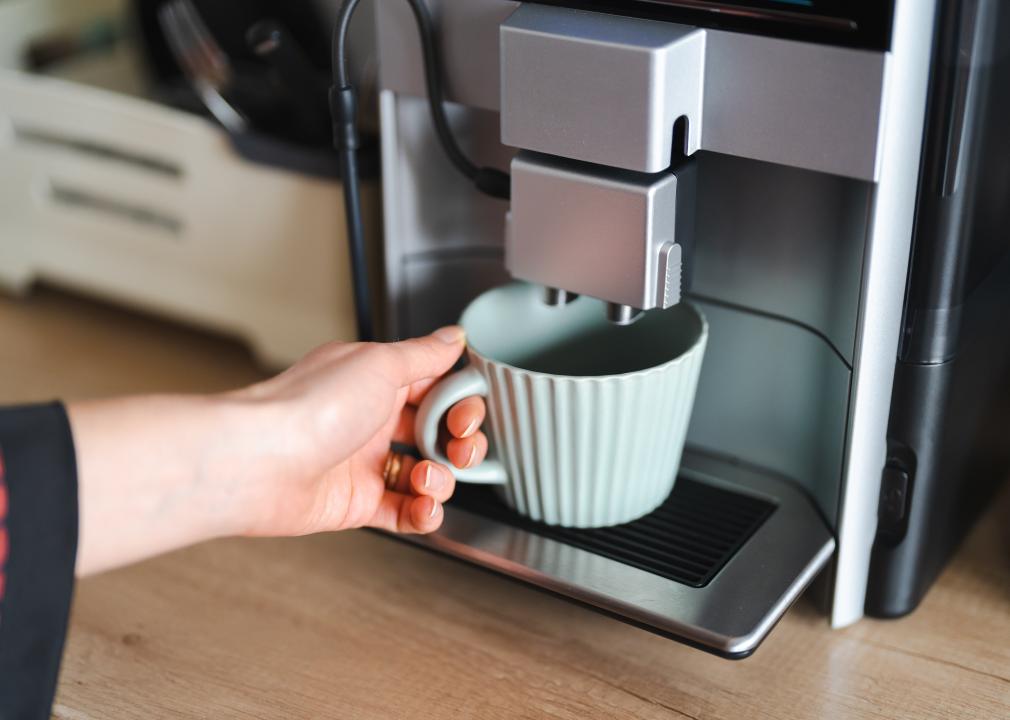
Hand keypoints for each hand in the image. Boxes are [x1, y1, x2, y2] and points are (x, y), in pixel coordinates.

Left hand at [227, 326, 489, 536]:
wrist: (258, 462)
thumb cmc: (309, 407)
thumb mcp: (379, 364)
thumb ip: (424, 354)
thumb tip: (454, 336)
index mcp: (377, 380)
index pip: (436, 388)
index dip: (460, 402)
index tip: (465, 413)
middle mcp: (371, 420)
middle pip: (437, 434)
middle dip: (460, 444)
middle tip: (458, 449)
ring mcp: (364, 463)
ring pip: (426, 475)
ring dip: (441, 481)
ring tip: (427, 479)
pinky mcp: (357, 502)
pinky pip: (405, 512)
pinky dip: (423, 513)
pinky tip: (424, 507)